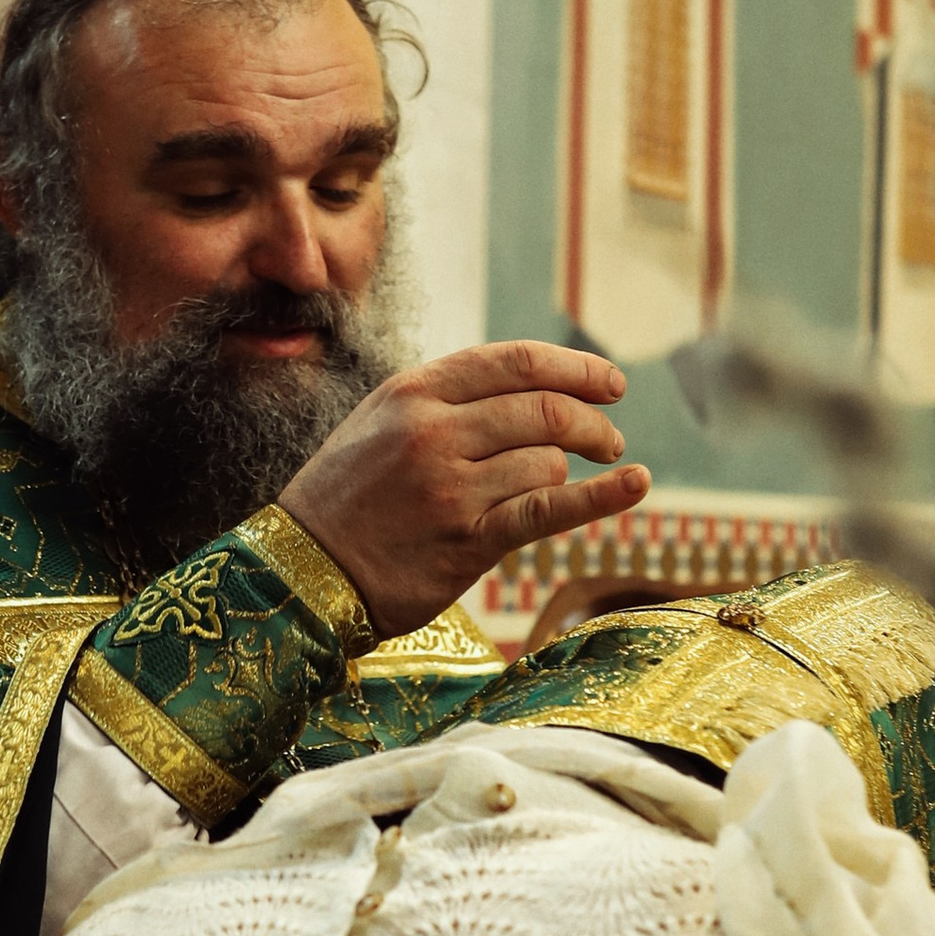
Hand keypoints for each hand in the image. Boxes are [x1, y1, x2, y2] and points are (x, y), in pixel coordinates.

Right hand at [277, 340, 647, 638]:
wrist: (300, 573)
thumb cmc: (346, 498)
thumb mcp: (380, 422)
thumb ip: (445, 398)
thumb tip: (530, 385)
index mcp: (413, 393)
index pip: (516, 362)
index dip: (576, 367)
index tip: (610, 382)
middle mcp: (432, 432)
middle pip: (544, 408)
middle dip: (591, 421)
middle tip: (608, 437)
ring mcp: (450, 487)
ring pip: (547, 461)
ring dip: (567, 472)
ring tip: (561, 483)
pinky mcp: (467, 541)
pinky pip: (548, 510)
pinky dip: (601, 496)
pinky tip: (634, 484)